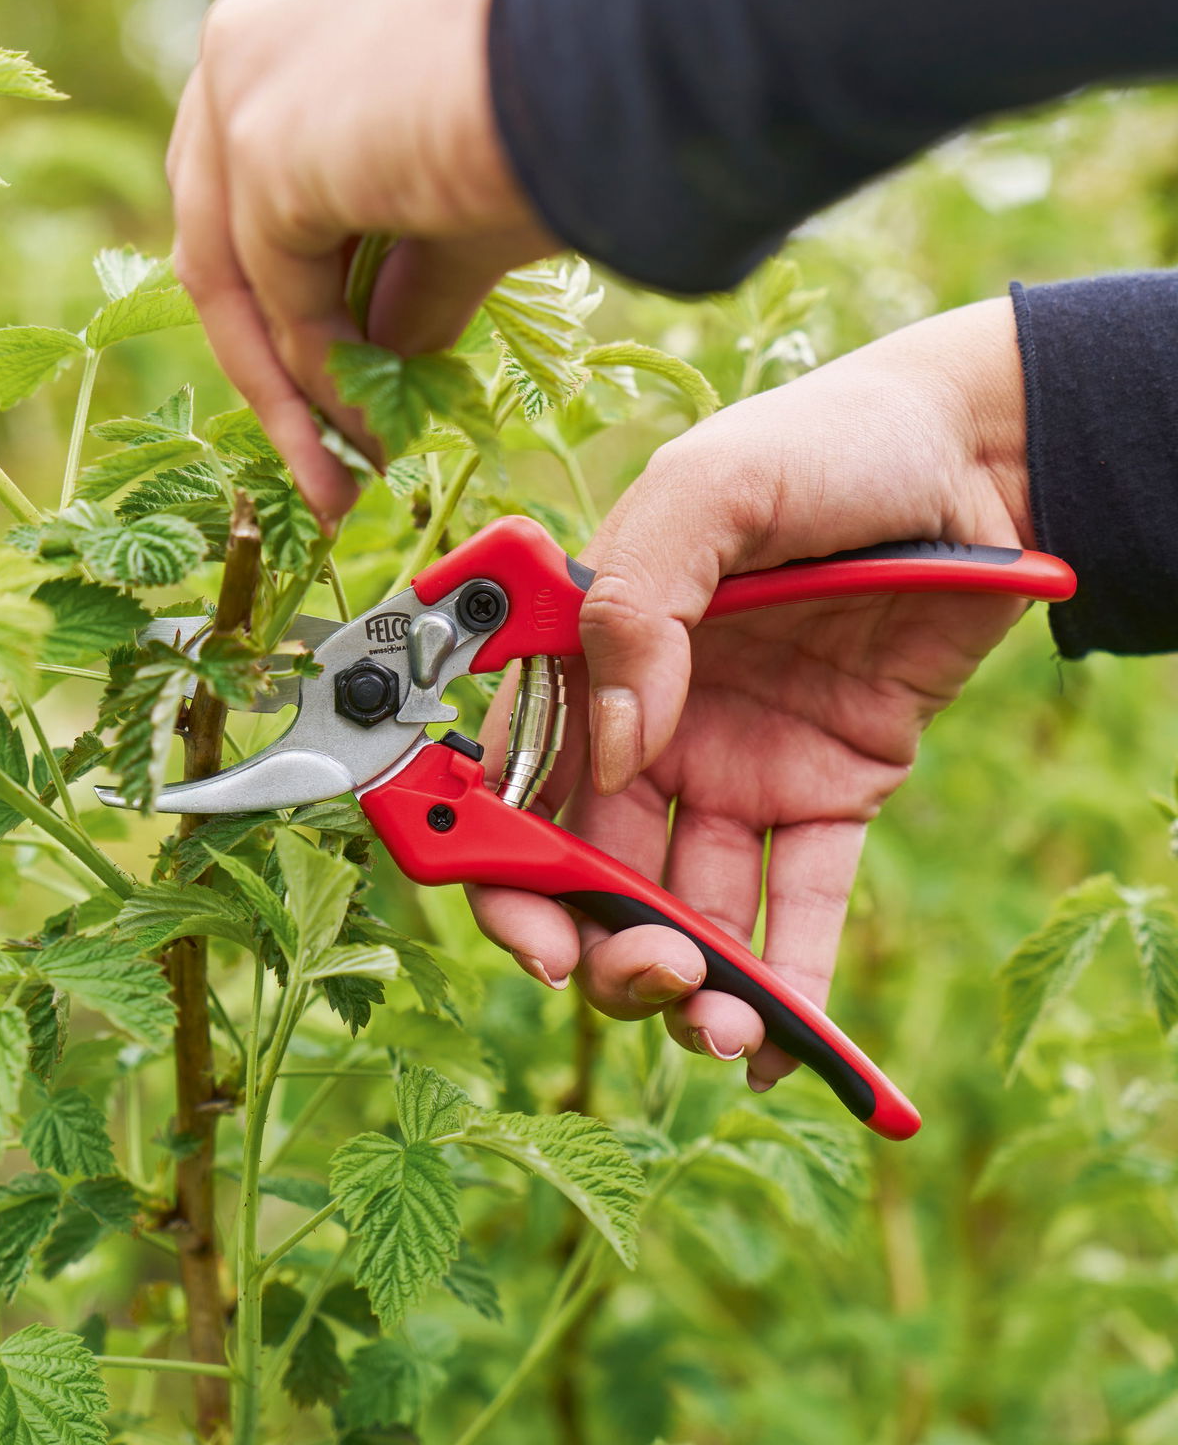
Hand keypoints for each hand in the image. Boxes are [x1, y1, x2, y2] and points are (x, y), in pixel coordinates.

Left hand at [168, 0, 554, 523]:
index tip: (342, 369)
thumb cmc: (595, 99)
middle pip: (222, 212)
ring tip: (342, 474)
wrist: (645, 54)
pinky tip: (362, 435)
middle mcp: (252, 0)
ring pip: (229, 260)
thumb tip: (386, 352)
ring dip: (288, 385)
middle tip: (325, 447)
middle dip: (275, 348)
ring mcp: (244, 59)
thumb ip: (410, 262)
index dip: (293, 275)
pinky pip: (272, 291)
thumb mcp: (472, 187)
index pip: (254, 154)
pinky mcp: (260, 134)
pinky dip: (312, 375)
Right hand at [470, 298, 1034, 1091]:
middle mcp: (653, 724)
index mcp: (595, 657)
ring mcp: (739, 765)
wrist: (983, 459)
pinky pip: (800, 899)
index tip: (527, 931)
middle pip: (594, 866)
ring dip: (688, 981)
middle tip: (641, 976)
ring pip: (688, 904)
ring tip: (719, 1024)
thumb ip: (636, 604)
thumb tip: (619, 746)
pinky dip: (789, 978)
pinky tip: (783, 1040)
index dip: (500, 864)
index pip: (516, 777)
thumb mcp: (712, 490)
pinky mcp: (831, 792)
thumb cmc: (829, 443)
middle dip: (598, 943)